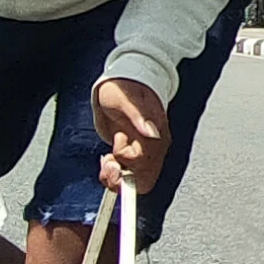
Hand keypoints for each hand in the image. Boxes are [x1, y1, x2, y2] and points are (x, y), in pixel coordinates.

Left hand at [93, 78, 171, 195]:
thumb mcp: (125, 99)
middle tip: (108, 162)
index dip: (126, 164)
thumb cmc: (122, 88)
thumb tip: (151, 132)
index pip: (144, 164)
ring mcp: (146, 151)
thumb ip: (138, 117)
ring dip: (116, 176)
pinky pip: (130, 175)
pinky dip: (115, 172)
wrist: (121, 82)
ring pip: (136, 181)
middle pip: (142, 180)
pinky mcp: (136, 153)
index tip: (114, 152)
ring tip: (107, 160)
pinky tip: (109, 159)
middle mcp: (154, 146)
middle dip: (121, 178)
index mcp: (155, 134)